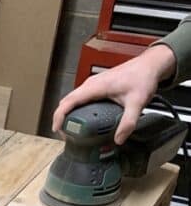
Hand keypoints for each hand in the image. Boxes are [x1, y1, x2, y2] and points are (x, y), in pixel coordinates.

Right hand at [53, 44, 175, 144]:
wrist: (149, 65)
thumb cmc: (142, 77)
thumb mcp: (137, 102)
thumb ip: (128, 122)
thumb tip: (118, 139)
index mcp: (95, 87)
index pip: (69, 101)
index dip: (59, 116)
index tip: (56, 129)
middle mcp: (90, 84)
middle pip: (67, 101)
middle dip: (61, 117)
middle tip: (64, 134)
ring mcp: (93, 85)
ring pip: (72, 99)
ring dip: (67, 113)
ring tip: (70, 129)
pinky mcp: (97, 86)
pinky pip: (80, 98)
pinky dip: (75, 109)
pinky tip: (82, 119)